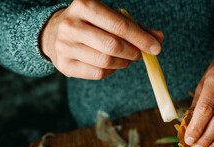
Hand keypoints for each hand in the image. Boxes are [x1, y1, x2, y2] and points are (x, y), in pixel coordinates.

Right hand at [40, 0, 163, 79]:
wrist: (54, 33)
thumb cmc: (90, 24)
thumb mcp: (109, 18)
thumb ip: (134, 27)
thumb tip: (159, 38)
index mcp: (84, 5)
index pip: (119, 25)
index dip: (141, 39)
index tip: (157, 48)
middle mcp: (71, 24)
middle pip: (113, 46)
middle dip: (133, 52)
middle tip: (141, 54)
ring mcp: (64, 46)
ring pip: (106, 62)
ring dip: (124, 63)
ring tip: (127, 58)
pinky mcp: (64, 65)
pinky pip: (98, 73)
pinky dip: (111, 71)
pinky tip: (111, 64)